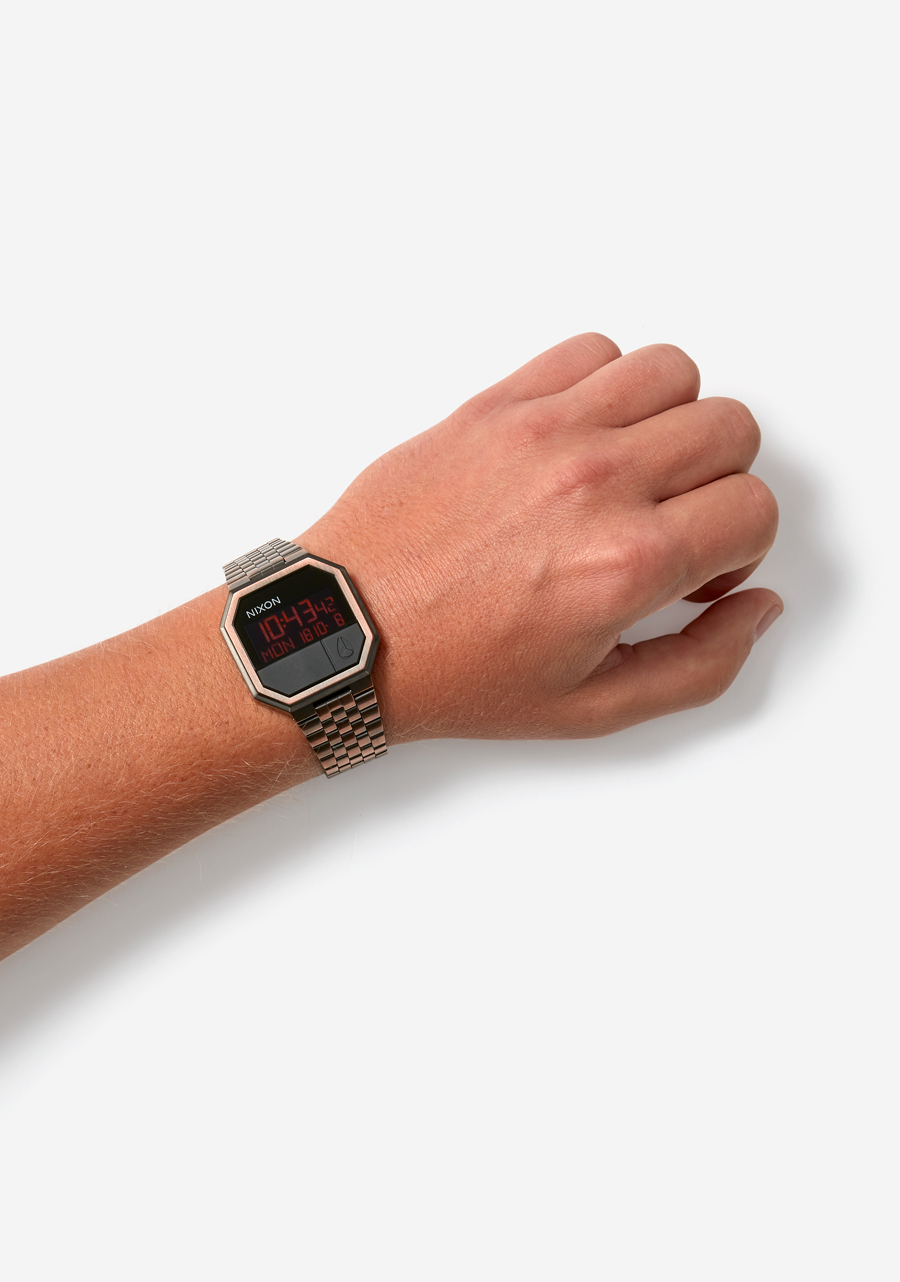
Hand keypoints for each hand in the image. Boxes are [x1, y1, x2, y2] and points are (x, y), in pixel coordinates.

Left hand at [301, 334, 780, 742]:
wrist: (347, 634)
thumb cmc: (454, 673)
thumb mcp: (592, 708)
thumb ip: (699, 665)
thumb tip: (755, 607)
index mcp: (624, 562)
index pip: (754, 507)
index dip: (740, 545)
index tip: (700, 567)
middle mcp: (593, 482)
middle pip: (729, 428)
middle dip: (721, 481)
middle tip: (674, 520)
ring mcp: (542, 431)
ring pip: (672, 372)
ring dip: (673, 420)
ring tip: (634, 471)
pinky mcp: (495, 402)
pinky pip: (591, 349)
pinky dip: (605, 383)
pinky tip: (582, 437)